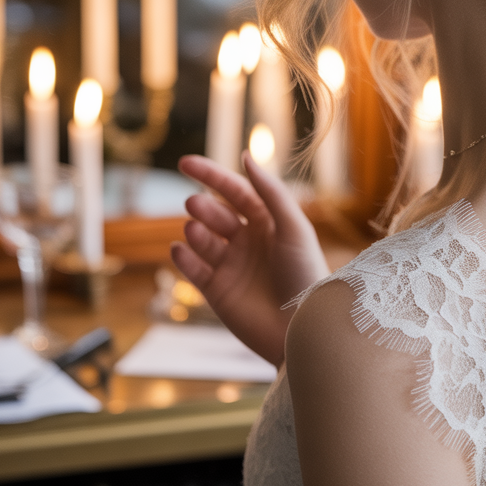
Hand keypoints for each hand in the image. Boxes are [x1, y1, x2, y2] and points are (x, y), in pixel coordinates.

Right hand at [171, 153, 329, 366]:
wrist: (301, 328)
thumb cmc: (305, 273)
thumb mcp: (292, 227)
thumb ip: (270, 193)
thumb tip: (245, 157)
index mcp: (268, 221)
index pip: (235, 191)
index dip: (210, 174)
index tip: (184, 162)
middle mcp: (248, 240)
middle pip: (216, 213)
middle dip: (204, 206)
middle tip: (195, 204)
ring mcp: (231, 265)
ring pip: (202, 239)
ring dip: (195, 230)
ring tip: (195, 229)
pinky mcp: (217, 291)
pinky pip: (193, 269)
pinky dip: (184, 257)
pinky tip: (180, 249)